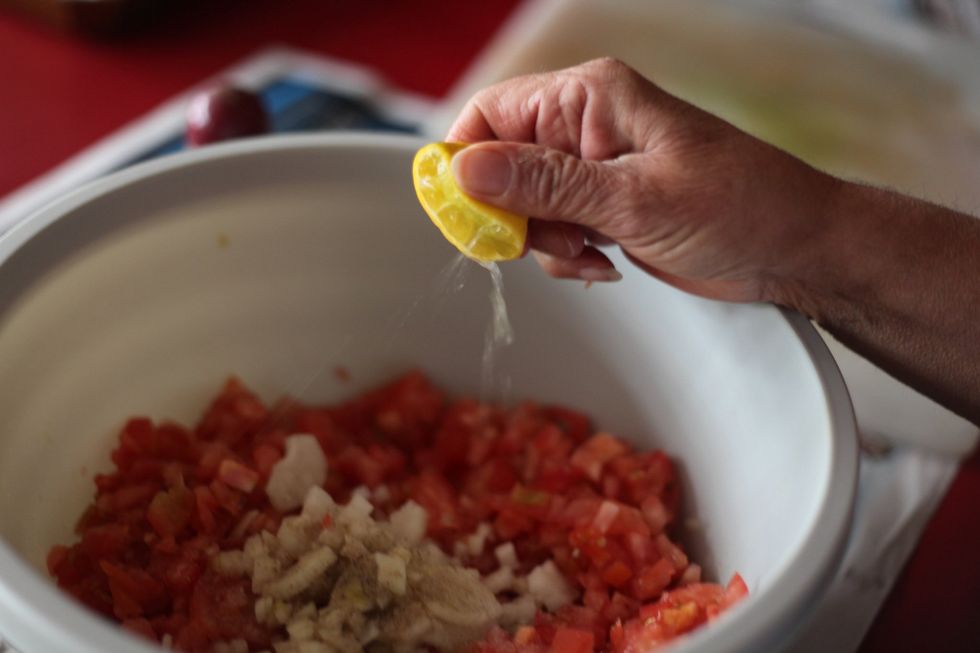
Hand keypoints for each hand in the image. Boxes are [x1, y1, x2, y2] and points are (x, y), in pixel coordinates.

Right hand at [447, 58, 839, 302]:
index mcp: (590, 98)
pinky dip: (565, 256)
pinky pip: (552, 231)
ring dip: (543, 243)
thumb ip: (546, 185)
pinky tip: (603, 263)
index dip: (466, 166)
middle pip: (499, 167)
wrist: (793, 249)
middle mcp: (584, 127)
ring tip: (591, 254)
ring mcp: (593, 170)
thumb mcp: (634, 198)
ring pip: (522, 207)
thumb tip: (465, 169)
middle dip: (513, 216)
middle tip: (548, 242)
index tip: (469, 217)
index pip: (491, 116)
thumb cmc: (740, 205)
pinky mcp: (603, 208)